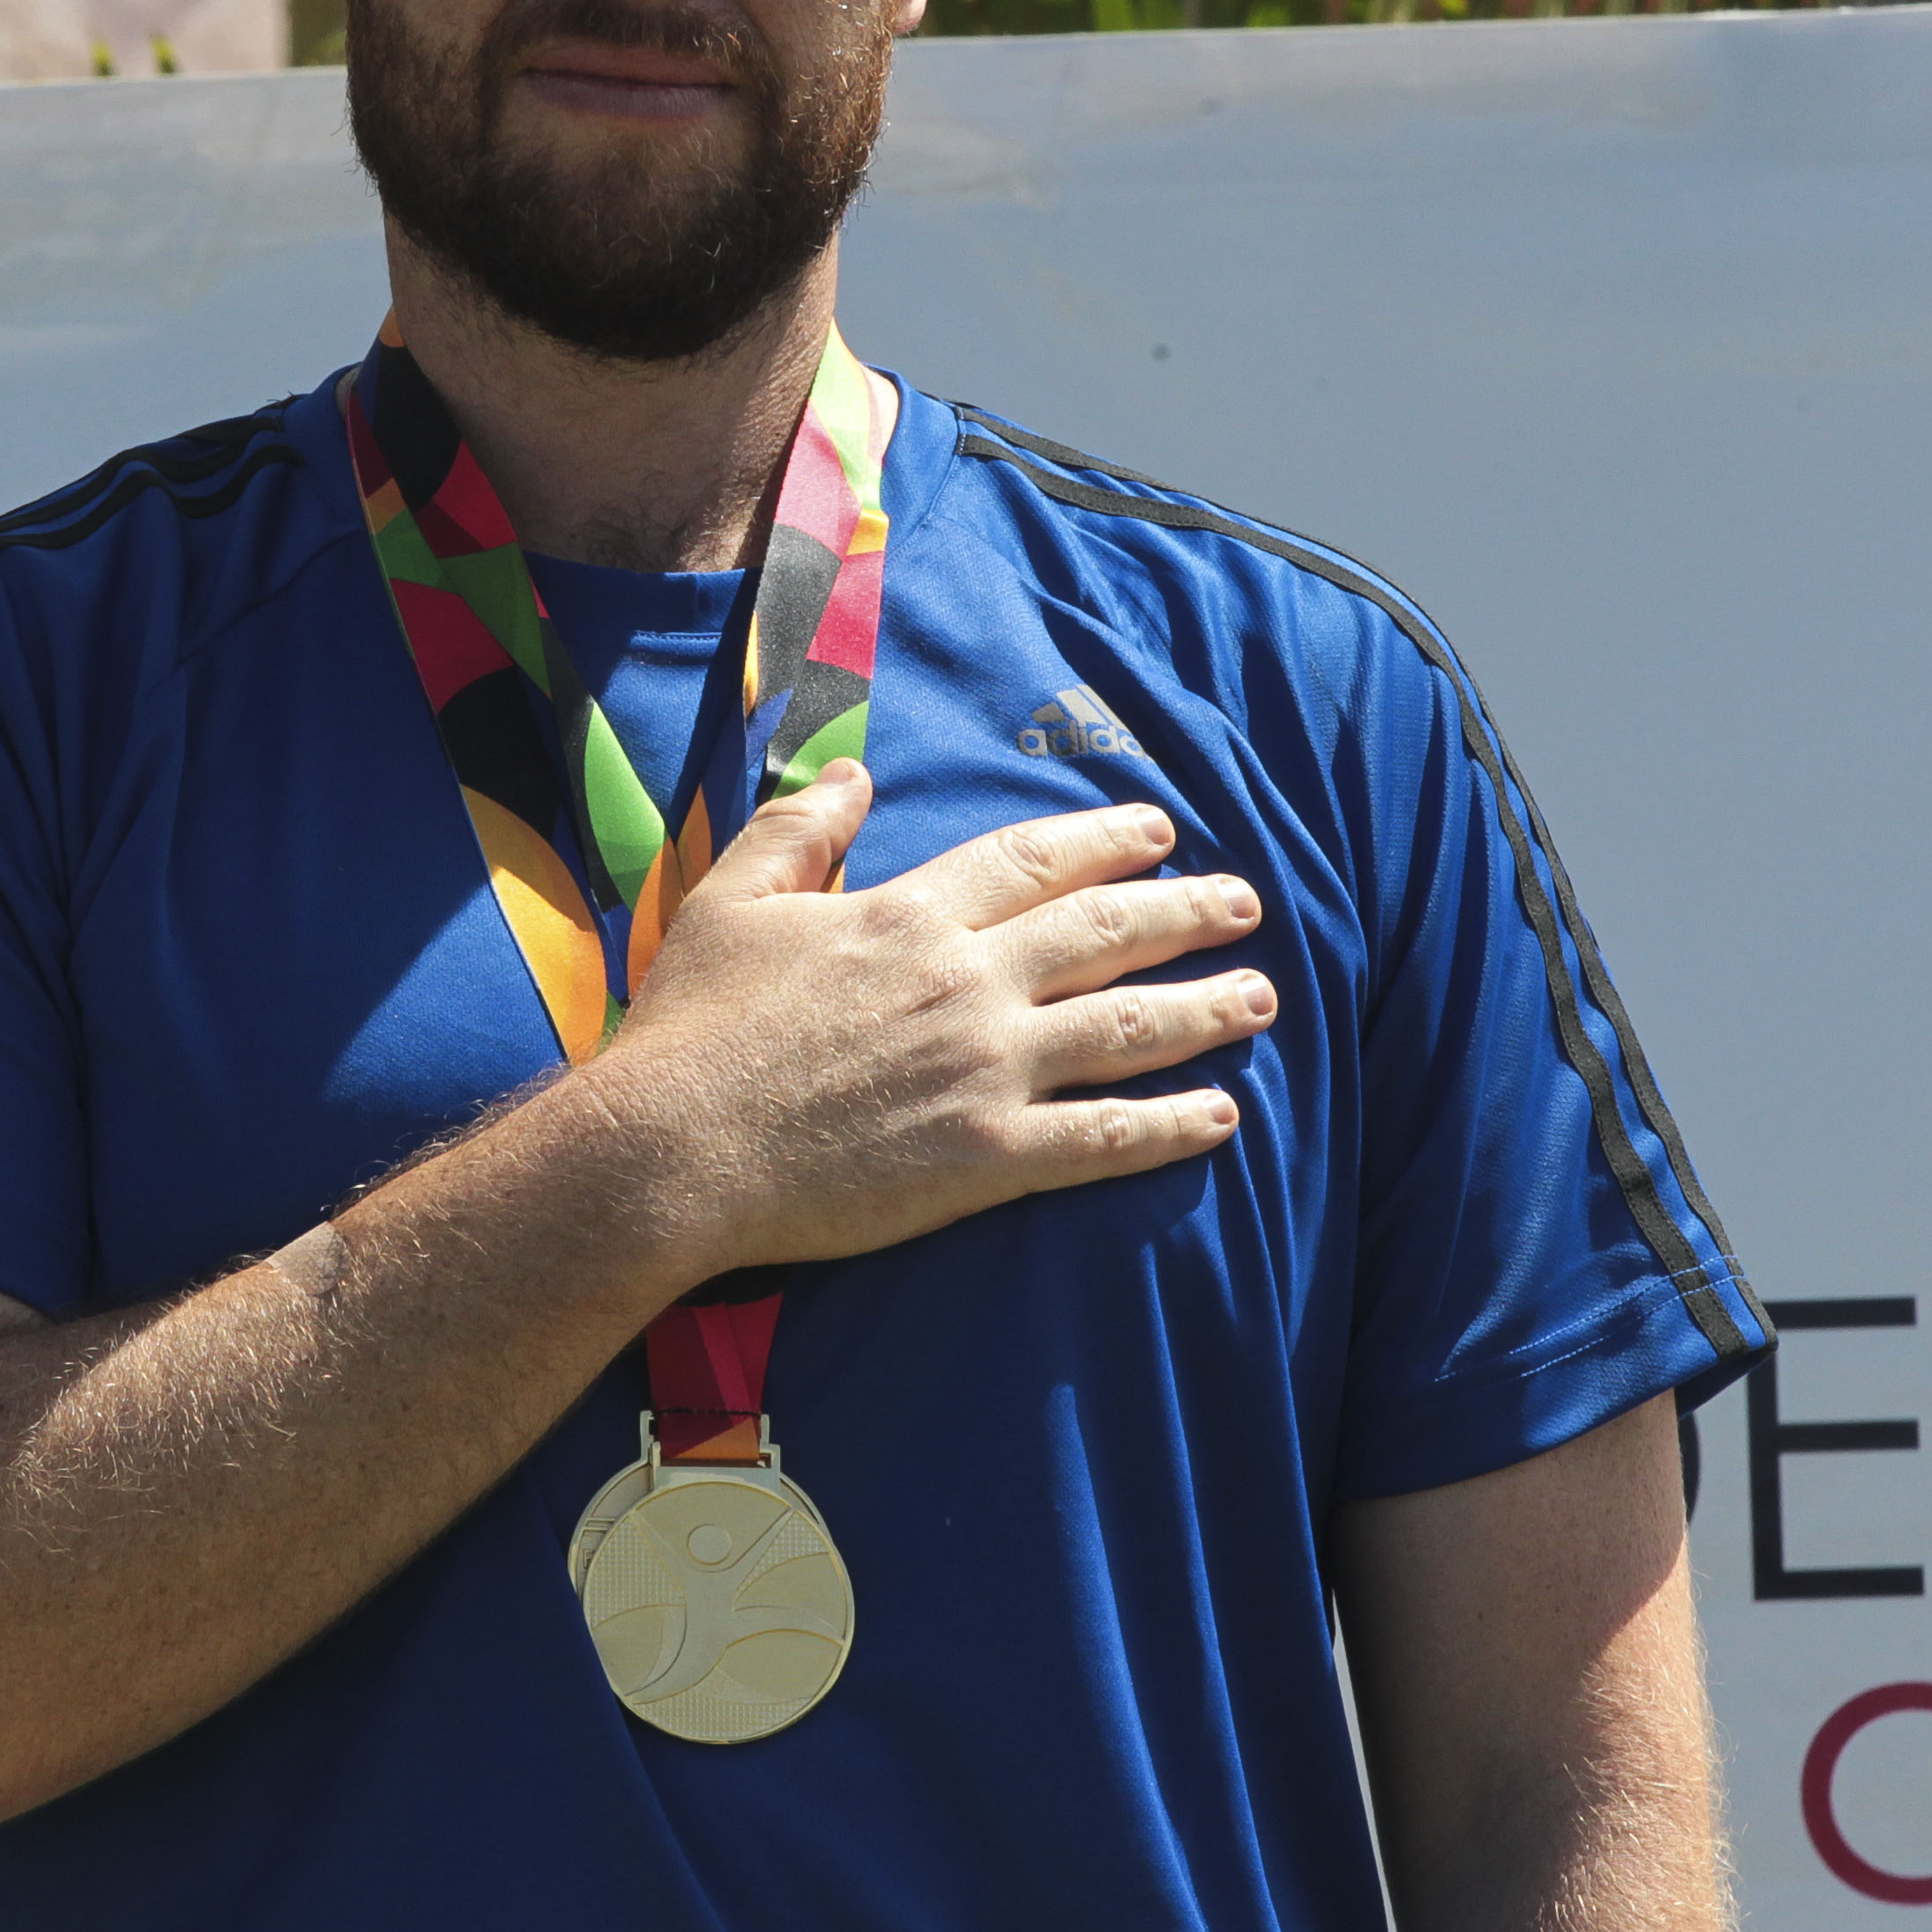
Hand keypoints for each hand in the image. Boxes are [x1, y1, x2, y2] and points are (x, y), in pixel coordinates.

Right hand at [579, 761, 1268, 1274]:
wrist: (669, 1153)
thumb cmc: (692, 1030)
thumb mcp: (731, 901)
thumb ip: (797, 830)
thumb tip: (852, 774)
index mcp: (908, 916)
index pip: (1033, 862)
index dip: (1104, 843)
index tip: (1157, 832)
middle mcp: (966, 982)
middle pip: (1104, 933)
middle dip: (1187, 912)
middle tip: (1243, 902)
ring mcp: (984, 1070)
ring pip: (1126, 1028)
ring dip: (1205, 1008)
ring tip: (1261, 996)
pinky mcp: (986, 1157)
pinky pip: (1102, 1137)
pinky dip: (1170, 1127)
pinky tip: (1222, 1116)